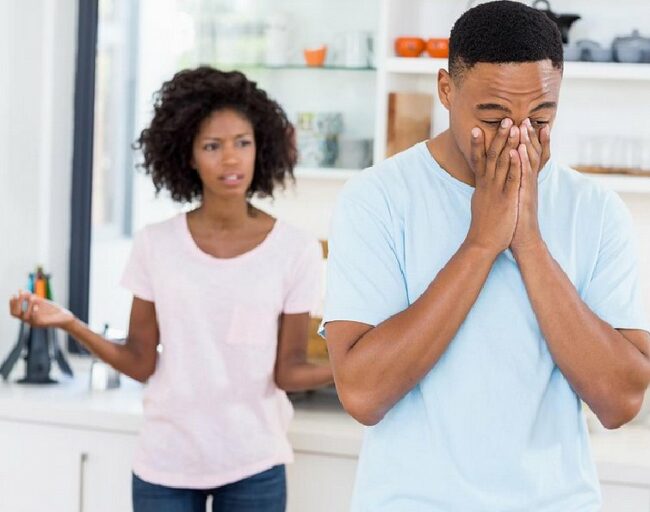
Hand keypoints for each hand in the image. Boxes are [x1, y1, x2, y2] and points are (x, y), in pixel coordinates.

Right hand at [9, 291, 74, 328]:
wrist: (65, 317)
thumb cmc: (52, 310)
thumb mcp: (40, 302)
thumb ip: (30, 297)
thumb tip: (21, 290)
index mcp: (27, 316)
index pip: (13, 312)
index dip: (11, 304)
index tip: (13, 294)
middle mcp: (29, 321)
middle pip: (15, 314)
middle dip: (16, 303)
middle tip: (20, 294)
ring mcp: (35, 323)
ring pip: (24, 316)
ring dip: (27, 304)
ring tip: (32, 296)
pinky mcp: (42, 324)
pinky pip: (35, 318)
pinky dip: (34, 310)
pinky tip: (37, 304)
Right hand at [465, 118, 521, 255]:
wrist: (482, 244)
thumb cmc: (483, 228)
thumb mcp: (479, 206)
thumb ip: (481, 194)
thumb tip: (480, 186)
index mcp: (482, 186)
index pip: (479, 160)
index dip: (479, 144)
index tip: (479, 129)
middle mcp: (488, 185)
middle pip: (492, 156)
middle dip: (498, 137)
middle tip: (505, 119)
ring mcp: (497, 191)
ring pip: (503, 163)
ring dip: (508, 143)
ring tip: (513, 126)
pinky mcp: (507, 199)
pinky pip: (512, 178)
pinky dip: (515, 164)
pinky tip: (518, 151)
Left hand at [510, 119, 550, 256]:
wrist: (523, 241)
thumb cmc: (515, 222)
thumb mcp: (512, 200)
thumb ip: (511, 187)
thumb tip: (506, 178)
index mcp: (523, 182)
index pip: (527, 157)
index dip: (527, 142)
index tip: (525, 125)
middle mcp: (526, 183)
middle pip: (529, 155)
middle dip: (528, 137)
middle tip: (526, 119)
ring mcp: (526, 188)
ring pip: (527, 162)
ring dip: (526, 144)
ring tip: (523, 127)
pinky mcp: (523, 197)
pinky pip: (523, 177)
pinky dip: (522, 163)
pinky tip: (520, 150)